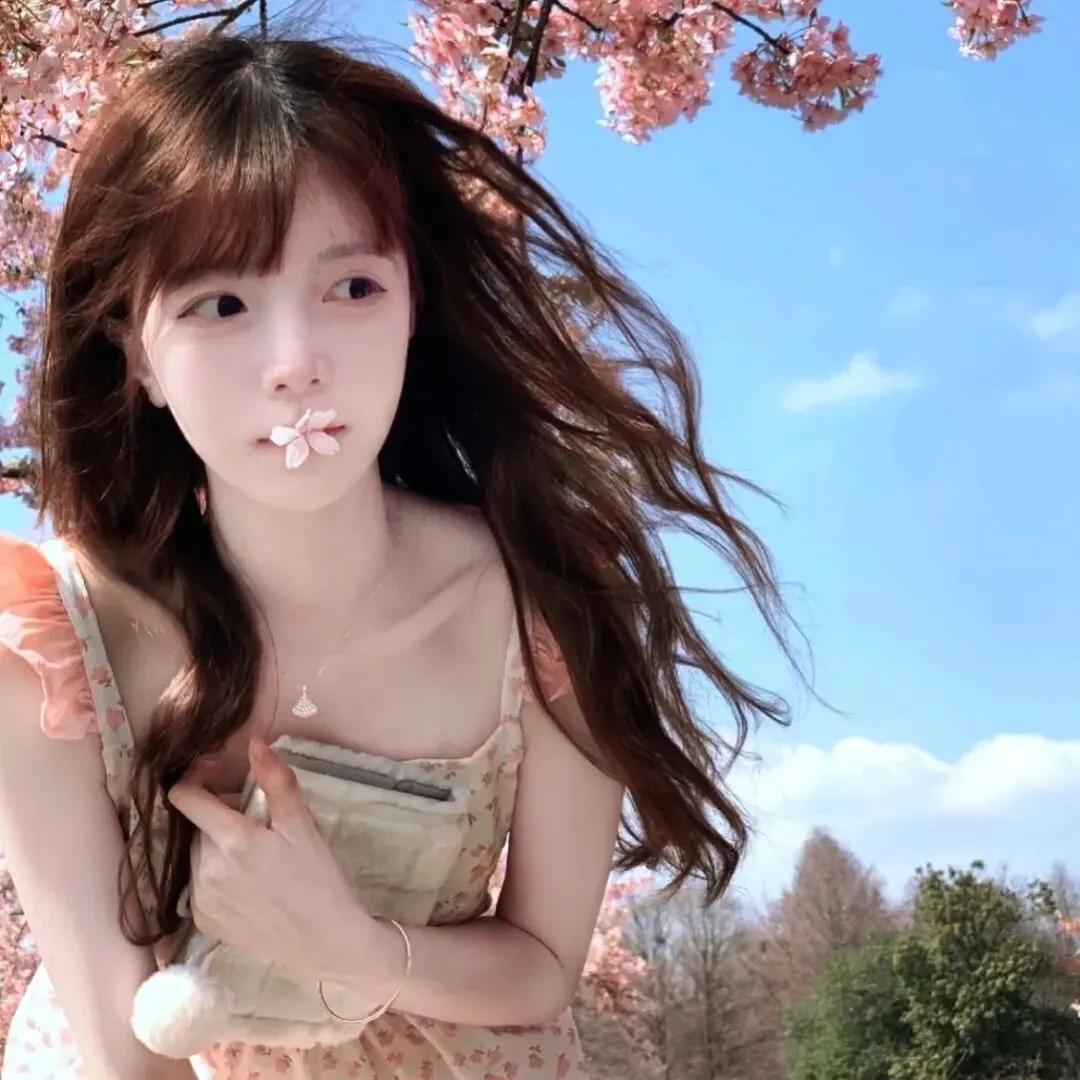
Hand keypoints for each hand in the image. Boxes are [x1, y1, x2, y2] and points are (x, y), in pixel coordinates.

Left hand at [167, 738, 374, 981]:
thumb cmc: (319, 877)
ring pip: (197, 854)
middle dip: (220, 815)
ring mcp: (201, 899)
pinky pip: (199, 884)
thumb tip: (253, 744)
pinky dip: (216, 874)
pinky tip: (249, 883)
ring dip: (217, 844)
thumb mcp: (303, 825)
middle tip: (257, 821)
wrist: (325, 940)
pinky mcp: (204, 922)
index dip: (197, 778)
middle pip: (197, 825)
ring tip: (255, 855)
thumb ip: (276, 781)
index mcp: (231, 841)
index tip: (217, 774)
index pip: (185, 797)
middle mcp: (206, 870)